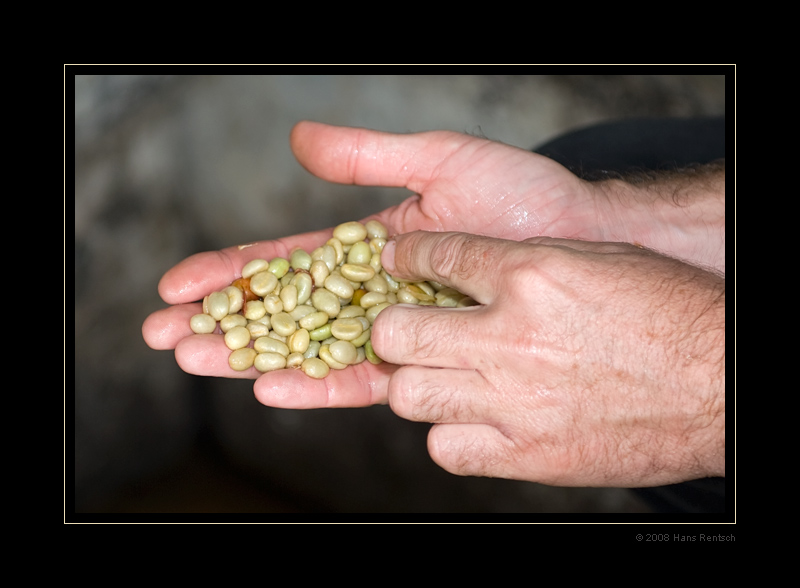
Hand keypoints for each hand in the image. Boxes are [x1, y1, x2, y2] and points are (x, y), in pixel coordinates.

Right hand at [143, 121, 608, 404]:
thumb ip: (368, 157)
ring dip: (252, 354)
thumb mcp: (439, 161)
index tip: (180, 282)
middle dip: (223, 320)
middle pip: (283, 309)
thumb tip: (298, 140)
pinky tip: (272, 387)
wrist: (581, 241)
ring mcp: (395, 327)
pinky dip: (317, 382)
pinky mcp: (423, 357)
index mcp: (365, 245)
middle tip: (165, 333)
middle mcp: (372, 291)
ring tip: (198, 360)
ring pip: (310, 347)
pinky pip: (364, 376)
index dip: (230, 272)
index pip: (284, 262)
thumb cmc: (517, 195)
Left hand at [373, 231, 724, 486]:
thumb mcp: (594, 262)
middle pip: (396, 332)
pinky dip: (451, 434)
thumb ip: (522, 266)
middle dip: (391, 327)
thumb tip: (463, 272)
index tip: (399, 263)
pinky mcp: (527, 455)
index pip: (435, 255)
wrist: (719, 382)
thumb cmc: (667, 313)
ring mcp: (514, 402)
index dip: (406, 257)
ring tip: (444, 377)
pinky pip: (447, 449)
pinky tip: (474, 419)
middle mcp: (511, 337)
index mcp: (531, 275)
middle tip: (407, 329)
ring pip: (409, 395)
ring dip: (417, 382)